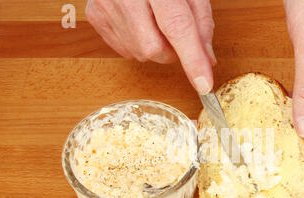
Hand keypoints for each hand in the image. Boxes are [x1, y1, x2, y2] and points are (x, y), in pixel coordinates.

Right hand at [86, 0, 215, 93]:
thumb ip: (201, 23)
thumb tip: (207, 60)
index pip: (177, 27)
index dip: (193, 59)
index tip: (203, 84)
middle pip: (155, 49)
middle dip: (172, 51)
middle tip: (174, 32)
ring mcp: (106, 5)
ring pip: (140, 54)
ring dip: (156, 47)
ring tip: (154, 20)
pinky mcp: (96, 15)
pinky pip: (124, 50)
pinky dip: (138, 43)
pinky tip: (139, 22)